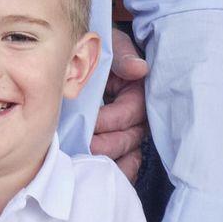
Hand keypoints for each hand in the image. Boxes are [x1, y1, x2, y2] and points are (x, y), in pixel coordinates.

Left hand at [91, 27, 148, 178]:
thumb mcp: (113, 46)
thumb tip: (139, 69)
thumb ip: (123, 57)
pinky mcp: (120, 142)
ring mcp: (131, 131)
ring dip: (108, 159)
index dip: (110, 119)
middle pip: (129, 138)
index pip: (129, 113)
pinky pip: (125, 163)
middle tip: (82, 147)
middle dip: (106, 144)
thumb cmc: (104, 50)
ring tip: (85, 161)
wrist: (92, 55)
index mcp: (139, 92)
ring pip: (126, 153)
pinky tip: (101, 174)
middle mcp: (139, 115)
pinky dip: (116, 170)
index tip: (90, 121)